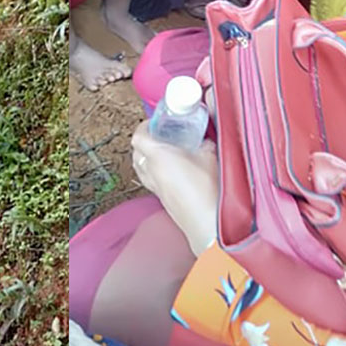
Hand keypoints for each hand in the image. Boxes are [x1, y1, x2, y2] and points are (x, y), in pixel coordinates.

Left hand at [131, 120, 218, 255]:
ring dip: (147, 157)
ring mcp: (154, 187)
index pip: (138, 136)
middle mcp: (150, 172)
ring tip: (165, 152)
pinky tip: (172, 170)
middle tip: (162, 134)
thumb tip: (203, 137)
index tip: (157, 122)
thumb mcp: (209, 154)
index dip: (145, 126)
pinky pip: (149, 179)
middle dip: (145, 141)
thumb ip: (203, 141)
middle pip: (136, 152)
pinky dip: (154, 171)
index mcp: (158, 156)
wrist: (208, 222)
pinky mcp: (161, 199)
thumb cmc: (207, 190)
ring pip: (140, 167)